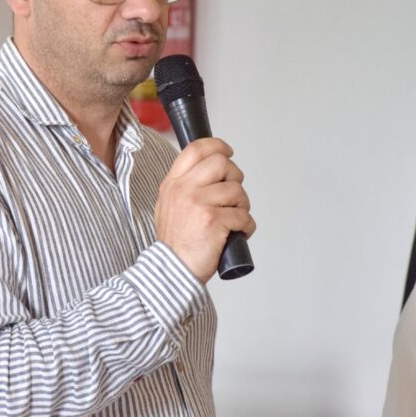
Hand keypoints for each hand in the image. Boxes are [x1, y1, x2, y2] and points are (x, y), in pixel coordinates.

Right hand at [154, 138, 254, 282]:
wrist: (171, 270)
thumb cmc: (176, 242)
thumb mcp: (169, 205)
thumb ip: (186, 185)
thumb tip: (212, 171)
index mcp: (173, 183)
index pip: (196, 149)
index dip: (217, 146)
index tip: (228, 152)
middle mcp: (184, 189)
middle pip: (222, 164)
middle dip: (235, 178)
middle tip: (232, 196)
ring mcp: (199, 203)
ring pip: (237, 190)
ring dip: (242, 206)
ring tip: (232, 220)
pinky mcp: (214, 220)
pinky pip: (244, 215)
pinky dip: (246, 226)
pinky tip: (237, 233)